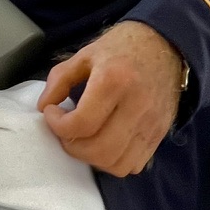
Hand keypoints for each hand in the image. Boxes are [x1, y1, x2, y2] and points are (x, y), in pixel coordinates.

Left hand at [37, 21, 184, 176]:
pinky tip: (104, 142)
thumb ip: (60, 79)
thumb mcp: (85, 54)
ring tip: (83, 138)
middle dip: (72, 147)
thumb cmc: (122, 47)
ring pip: (117, 164)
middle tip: (65, 131)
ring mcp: (151, 123)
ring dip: (92, 158)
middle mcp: (136, 105)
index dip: (58, 125)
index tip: (52, 113)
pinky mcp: (160, 134)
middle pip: (99, 150)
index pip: (82, 123)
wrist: (166, 44)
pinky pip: (134, 165)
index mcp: (114, 80)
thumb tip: (43, 107)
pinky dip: (113, 161)